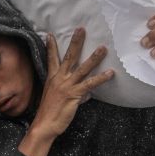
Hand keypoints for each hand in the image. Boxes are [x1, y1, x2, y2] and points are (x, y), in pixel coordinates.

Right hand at [24, 29, 113, 155]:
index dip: (51, 47)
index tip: (50, 35)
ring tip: (103, 48)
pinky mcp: (74, 94)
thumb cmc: (49, 113)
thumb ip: (72, 92)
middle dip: (76, 42)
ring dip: (94, 57)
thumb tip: (86, 93)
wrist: (44, 125)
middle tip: (81, 29)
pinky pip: (90, 84)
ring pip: (82, 68)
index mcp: (52, 78)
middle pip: (69, 57)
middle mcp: (59, 79)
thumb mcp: (57, 98)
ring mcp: (67, 86)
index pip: (51, 59)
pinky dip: (101, 78)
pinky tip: (110, 73)